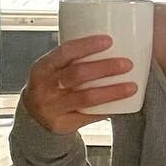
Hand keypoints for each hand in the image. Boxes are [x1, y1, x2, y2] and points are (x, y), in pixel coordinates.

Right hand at [21, 34, 136, 133]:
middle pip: (77, 74)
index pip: (65, 52)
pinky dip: (106, 110)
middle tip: (127, 64)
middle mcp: (44, 87)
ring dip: (112, 91)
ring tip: (131, 86)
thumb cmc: (50, 84)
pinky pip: (88, 116)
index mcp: (42, 67)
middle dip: (105, 68)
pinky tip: (121, 106)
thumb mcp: (53, 68)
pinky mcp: (62, 124)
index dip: (87, 45)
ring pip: (86, 98)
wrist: (34, 114)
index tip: (109, 41)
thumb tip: (114, 43)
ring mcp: (52, 108)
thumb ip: (74, 58)